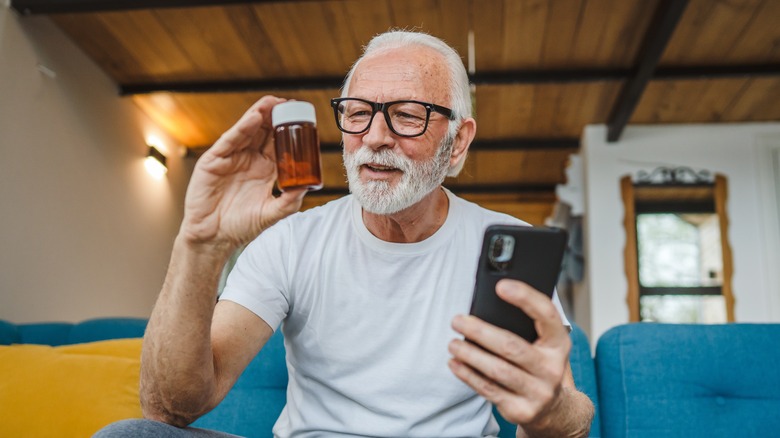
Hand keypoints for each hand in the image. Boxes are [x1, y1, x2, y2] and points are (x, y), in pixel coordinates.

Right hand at [180, 96, 306, 249]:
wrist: (214, 239)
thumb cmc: (241, 227)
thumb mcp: (272, 213)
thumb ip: (290, 201)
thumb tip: (309, 186)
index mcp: (264, 170)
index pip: (279, 144)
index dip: (289, 131)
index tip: (303, 119)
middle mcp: (248, 160)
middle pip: (264, 132)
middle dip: (276, 117)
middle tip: (289, 104)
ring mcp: (231, 159)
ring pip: (247, 131)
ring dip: (259, 115)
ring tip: (273, 103)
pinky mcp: (214, 161)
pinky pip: (230, 140)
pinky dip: (242, 128)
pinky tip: (254, 118)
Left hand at [448, 279, 571, 431]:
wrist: (553, 409)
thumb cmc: (539, 365)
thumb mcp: (543, 344)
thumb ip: (525, 325)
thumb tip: (487, 305)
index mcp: (559, 344)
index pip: (546, 314)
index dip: (525, 298)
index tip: (501, 286)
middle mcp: (552, 368)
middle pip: (512, 346)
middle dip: (480, 331)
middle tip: (457, 321)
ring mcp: (538, 392)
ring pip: (498, 370)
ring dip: (470, 354)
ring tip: (453, 343)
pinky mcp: (522, 411)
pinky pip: (489, 389)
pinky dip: (468, 375)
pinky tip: (455, 363)